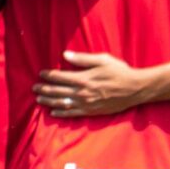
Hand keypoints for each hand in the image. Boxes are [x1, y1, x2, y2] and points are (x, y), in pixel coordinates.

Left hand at [35, 49, 151, 118]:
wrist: (135, 89)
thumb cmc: (120, 71)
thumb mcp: (102, 60)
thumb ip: (82, 59)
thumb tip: (65, 55)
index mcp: (84, 78)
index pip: (60, 77)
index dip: (48, 75)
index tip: (40, 73)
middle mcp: (82, 93)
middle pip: (58, 91)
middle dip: (44, 89)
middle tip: (34, 88)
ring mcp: (87, 104)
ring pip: (62, 103)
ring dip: (49, 101)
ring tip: (38, 99)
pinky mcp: (92, 111)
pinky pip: (73, 114)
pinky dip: (61, 113)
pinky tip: (53, 111)